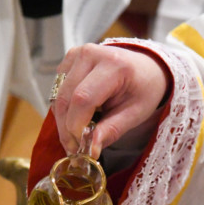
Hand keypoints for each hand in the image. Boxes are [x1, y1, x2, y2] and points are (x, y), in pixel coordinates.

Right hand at [52, 43, 168, 157]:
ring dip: (63, 121)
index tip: (81, 148)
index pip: (83, 98)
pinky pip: (57, 91)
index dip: (76, 126)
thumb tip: (90, 150)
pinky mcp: (69, 59)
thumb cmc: (144, 89)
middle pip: (65, 98)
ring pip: (57, 96)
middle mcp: (90, 54)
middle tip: (76, 150)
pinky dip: (64, 110)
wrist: (146, 67)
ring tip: (78, 136)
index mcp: (113, 65)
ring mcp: (77, 54)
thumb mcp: (136, 113)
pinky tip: (78, 117)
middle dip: (67, 129)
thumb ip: (112, 130)